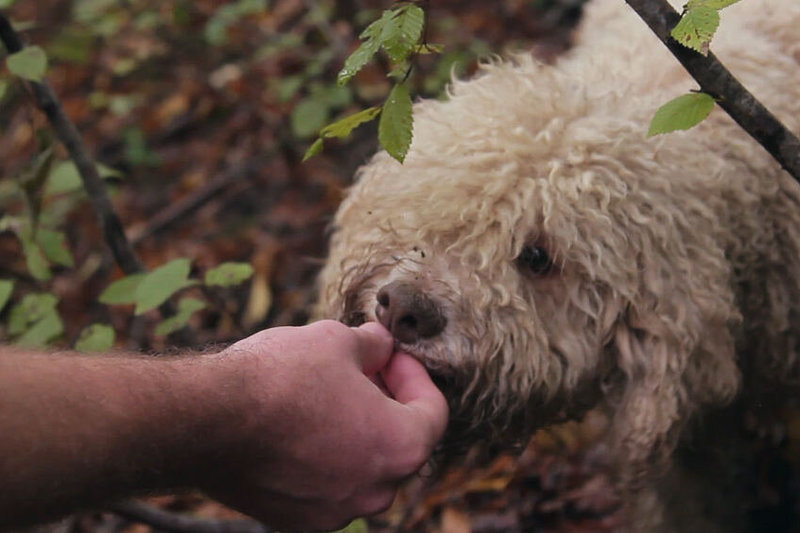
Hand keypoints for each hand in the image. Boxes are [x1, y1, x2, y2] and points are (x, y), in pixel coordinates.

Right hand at [203, 320, 448, 530]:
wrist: (207, 421)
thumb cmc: (280, 379)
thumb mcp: (336, 340)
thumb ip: (372, 346)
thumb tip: (380, 345)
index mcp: (400, 447)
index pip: (434, 412)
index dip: (415, 374)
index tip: (389, 356)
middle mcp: (376, 491)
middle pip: (399, 442)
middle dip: (386, 402)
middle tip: (360, 370)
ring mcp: (335, 512)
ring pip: (362, 467)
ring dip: (355, 432)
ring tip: (326, 397)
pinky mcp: (296, 520)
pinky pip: (326, 486)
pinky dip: (323, 458)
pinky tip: (297, 427)